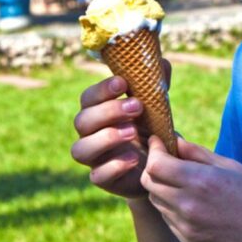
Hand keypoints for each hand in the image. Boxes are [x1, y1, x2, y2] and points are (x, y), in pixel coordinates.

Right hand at [71, 61, 171, 198]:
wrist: (159, 164)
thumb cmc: (151, 126)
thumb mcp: (155, 103)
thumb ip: (156, 82)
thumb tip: (161, 62)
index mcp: (97, 111)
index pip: (88, 97)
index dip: (102, 89)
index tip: (123, 83)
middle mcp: (89, 134)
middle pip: (81, 121)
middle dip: (108, 112)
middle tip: (137, 107)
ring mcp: (94, 158)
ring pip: (80, 150)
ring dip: (105, 138)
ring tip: (133, 132)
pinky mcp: (103, 179)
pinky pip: (97, 176)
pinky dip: (114, 166)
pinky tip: (134, 159)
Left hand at [141, 136, 241, 241]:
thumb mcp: (230, 166)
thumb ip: (197, 153)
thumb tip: (174, 139)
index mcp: (200, 182)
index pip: (155, 164)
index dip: (154, 150)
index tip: (159, 141)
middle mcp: (188, 206)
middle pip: (150, 183)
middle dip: (154, 167)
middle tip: (166, 158)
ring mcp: (187, 228)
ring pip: (157, 201)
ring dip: (162, 187)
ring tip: (182, 179)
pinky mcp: (189, 241)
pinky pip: (168, 219)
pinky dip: (172, 206)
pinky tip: (191, 200)